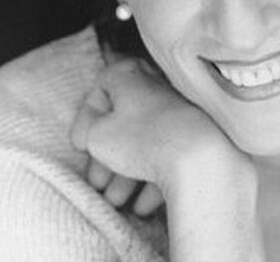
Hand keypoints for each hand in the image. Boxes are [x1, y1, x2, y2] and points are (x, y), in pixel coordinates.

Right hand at [71, 58, 263, 261]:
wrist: (197, 156)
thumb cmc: (142, 137)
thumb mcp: (96, 134)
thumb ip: (89, 130)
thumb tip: (95, 133)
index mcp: (130, 74)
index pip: (99, 91)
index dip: (86, 121)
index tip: (82, 146)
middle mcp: (156, 87)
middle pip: (123, 123)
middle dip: (106, 157)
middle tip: (97, 183)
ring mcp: (177, 111)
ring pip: (145, 142)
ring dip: (126, 174)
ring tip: (117, 201)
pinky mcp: (193, 136)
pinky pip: (168, 157)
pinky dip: (153, 179)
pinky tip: (143, 205)